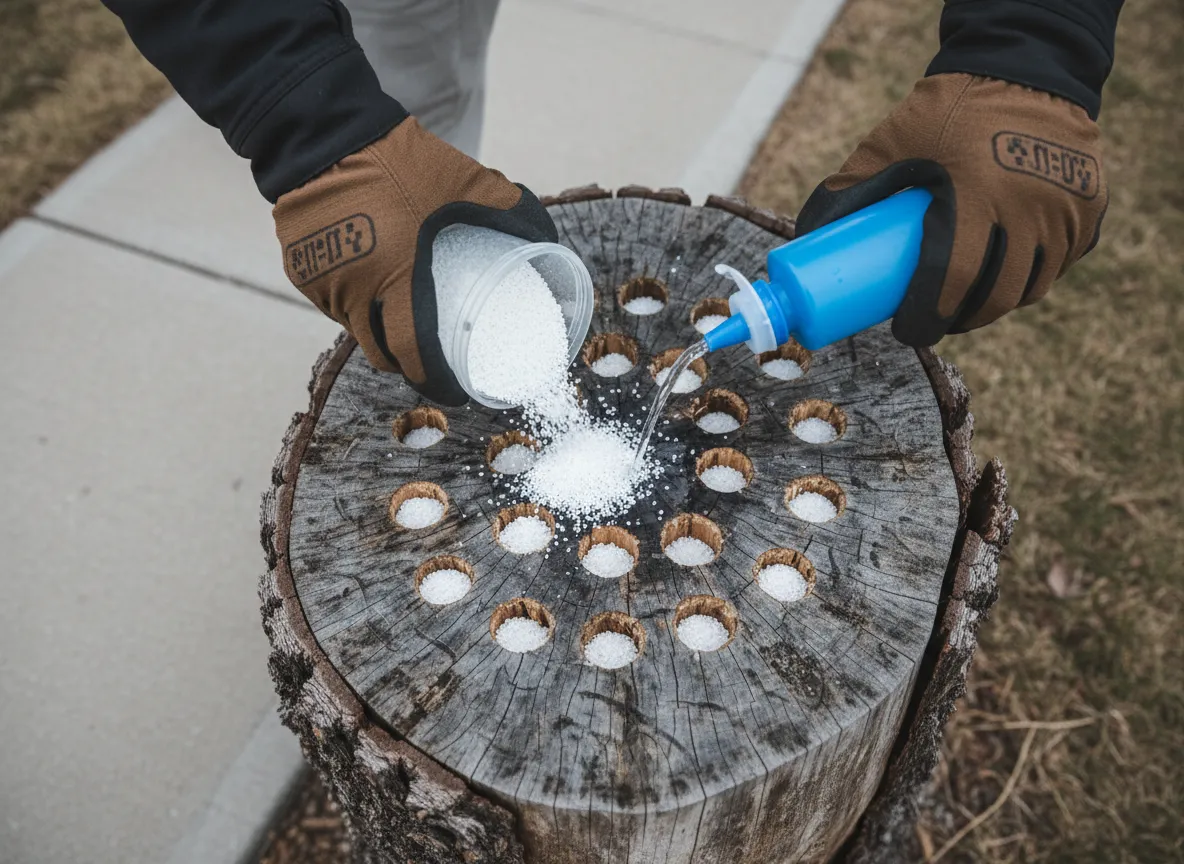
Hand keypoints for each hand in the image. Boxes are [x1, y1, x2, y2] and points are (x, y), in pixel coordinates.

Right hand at [273, 119, 555, 404]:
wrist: (323, 133)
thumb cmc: (400, 161)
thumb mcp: (464, 180)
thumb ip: (507, 209)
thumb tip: (545, 238)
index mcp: (397, 278)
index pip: (414, 353)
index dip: (435, 380)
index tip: (454, 391)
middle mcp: (356, 291)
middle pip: (381, 352)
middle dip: (405, 364)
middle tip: (428, 361)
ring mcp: (324, 283)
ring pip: (353, 327)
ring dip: (376, 332)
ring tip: (399, 324)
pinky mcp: (301, 270)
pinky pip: (331, 301)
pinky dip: (350, 303)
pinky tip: (366, 290)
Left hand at [796, 73, 1106, 345]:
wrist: (1025, 66)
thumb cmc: (948, 110)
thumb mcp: (892, 143)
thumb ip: (850, 187)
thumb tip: (805, 238)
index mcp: (977, 193)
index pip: (951, 279)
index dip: (927, 316)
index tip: (906, 329)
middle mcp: (1029, 207)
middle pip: (993, 295)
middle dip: (959, 320)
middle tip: (931, 321)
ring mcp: (1066, 211)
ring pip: (1030, 287)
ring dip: (996, 306)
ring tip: (964, 305)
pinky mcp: (1089, 209)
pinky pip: (1059, 264)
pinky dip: (1032, 280)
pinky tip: (1005, 282)